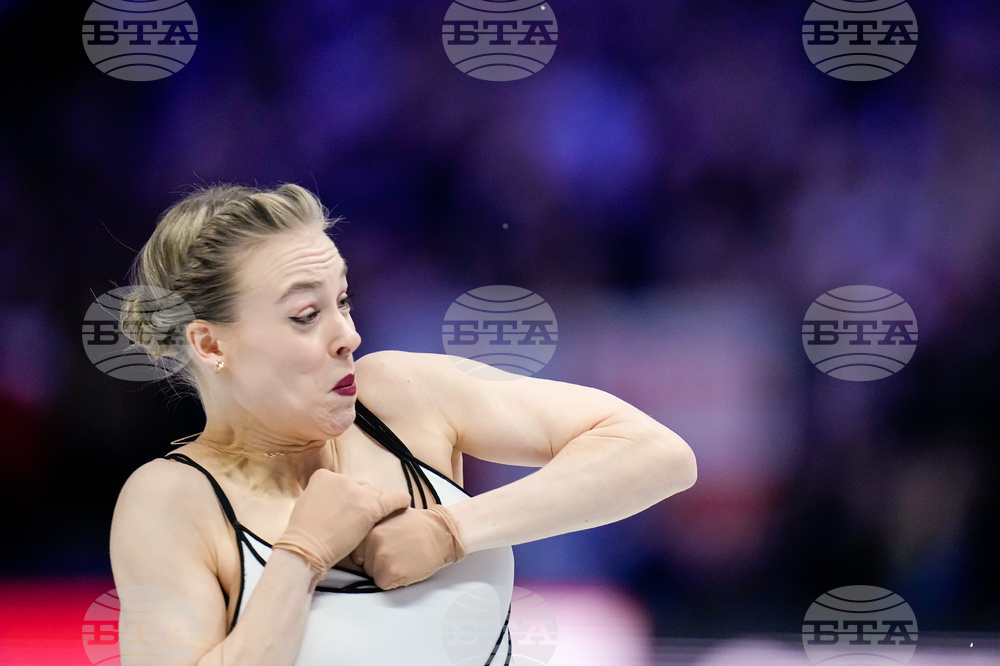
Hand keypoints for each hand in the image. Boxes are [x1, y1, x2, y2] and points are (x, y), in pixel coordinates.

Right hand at [272, 469, 410, 577]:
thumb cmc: (302, 533)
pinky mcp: (370, 507)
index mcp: (324, 476)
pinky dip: (400, 500)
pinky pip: (392, 499)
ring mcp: (357, 492)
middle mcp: (342, 479)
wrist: (305, 548)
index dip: (346, 498)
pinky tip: (406, 503)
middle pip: (361, 487)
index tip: (342, 511)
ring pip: (374, 494)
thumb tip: (334, 499)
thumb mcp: (307, 502)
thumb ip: (322, 495)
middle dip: (360, 501)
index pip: (344, 483)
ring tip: (368, 523)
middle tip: (354, 521)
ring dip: (373, 506)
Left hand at [353, 504, 465, 589]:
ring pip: (373, 574)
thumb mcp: (391, 515)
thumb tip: (361, 537)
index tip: (383, 550)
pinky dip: (394, 580)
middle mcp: (373, 540)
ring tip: (403, 559)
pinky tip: (406, 567)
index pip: (357, 550)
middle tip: (396, 554)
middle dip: (376, 563)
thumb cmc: (419, 526)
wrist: (441, 534)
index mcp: (371, 526)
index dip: (369, 553)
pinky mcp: (391, 572)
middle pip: (364, 563)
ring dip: (385, 572)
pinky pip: (383, 584)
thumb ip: (374, 526)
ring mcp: (381, 557)